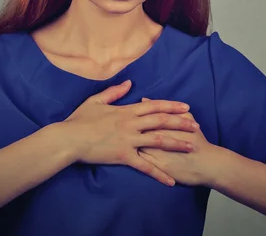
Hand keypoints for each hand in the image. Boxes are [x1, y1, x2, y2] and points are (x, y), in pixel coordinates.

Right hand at [62, 80, 199, 185]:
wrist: (68, 138)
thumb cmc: (79, 120)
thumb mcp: (96, 101)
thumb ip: (114, 92)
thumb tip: (129, 83)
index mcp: (126, 111)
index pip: (154, 106)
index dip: (172, 106)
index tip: (186, 107)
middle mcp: (131, 124)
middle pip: (161, 121)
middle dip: (181, 123)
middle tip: (197, 126)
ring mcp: (128, 140)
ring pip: (159, 140)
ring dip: (177, 143)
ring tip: (192, 146)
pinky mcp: (123, 155)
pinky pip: (145, 166)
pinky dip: (159, 174)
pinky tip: (170, 181)